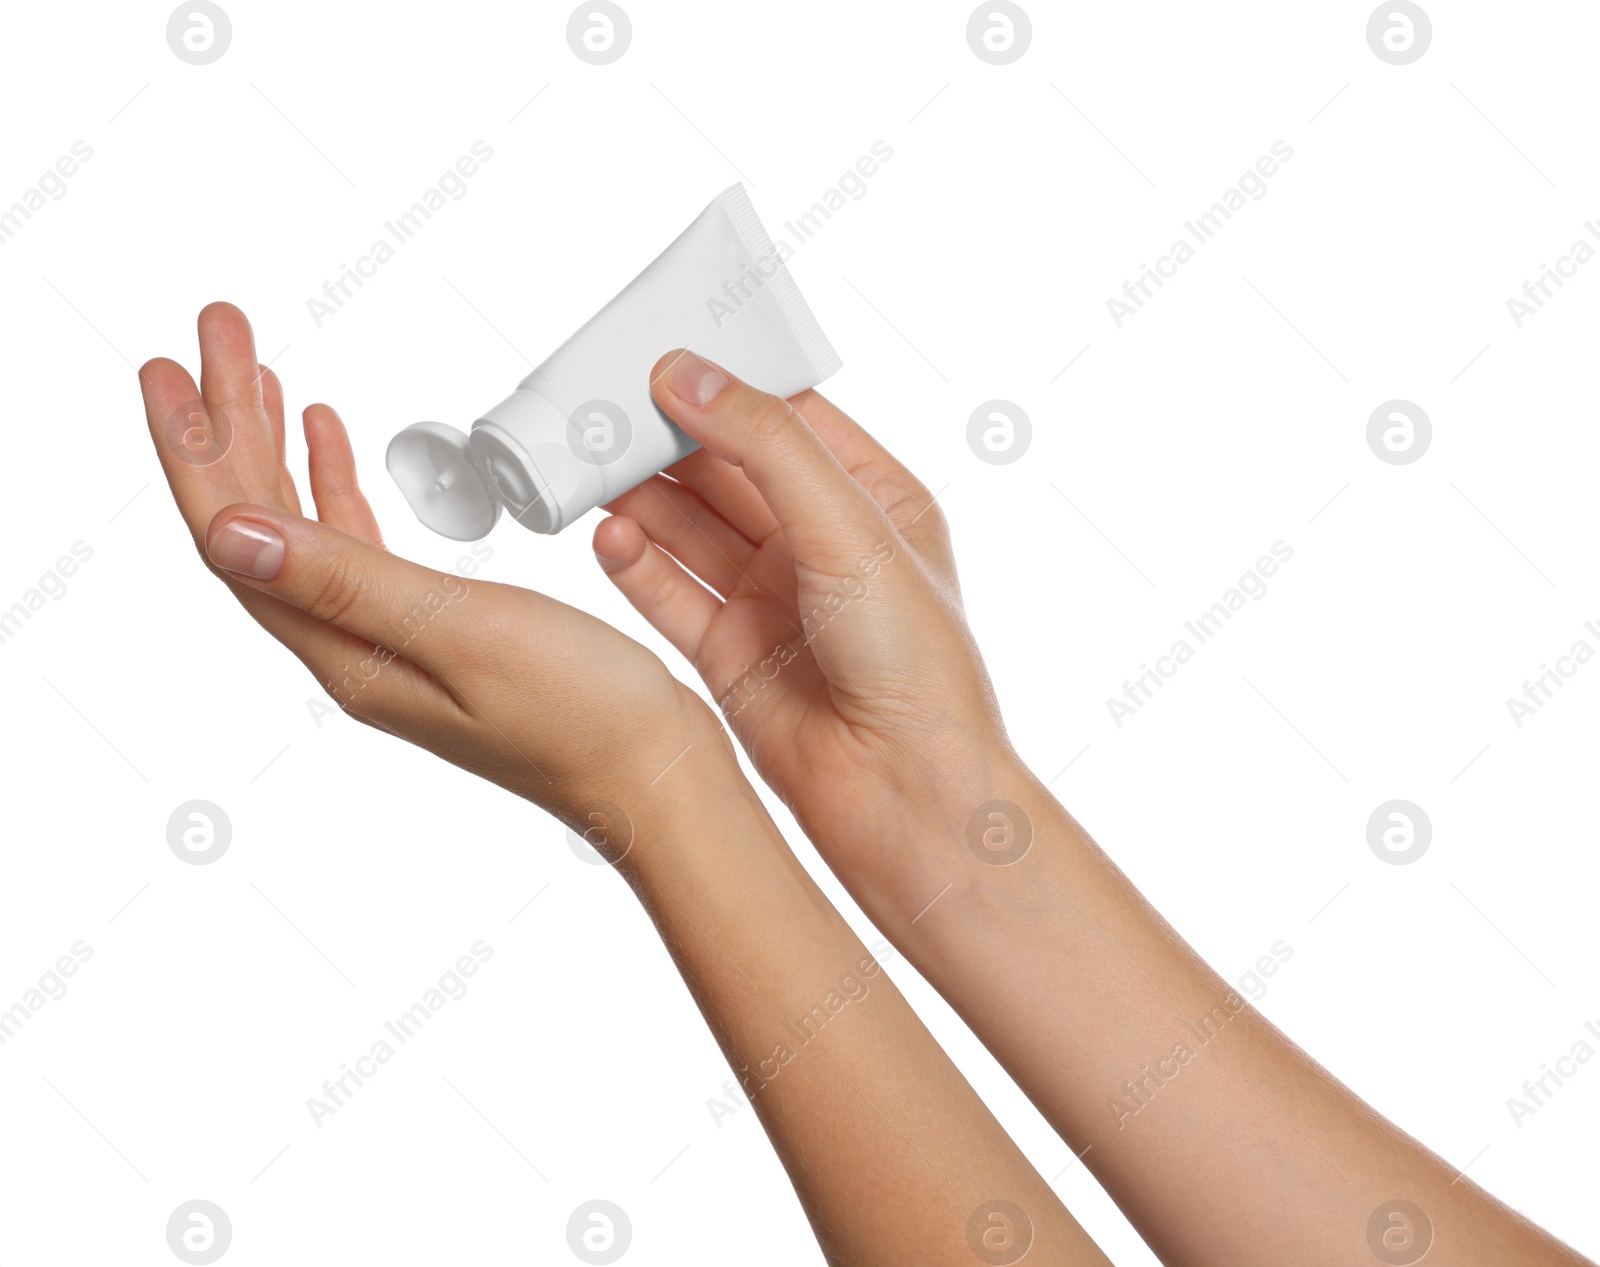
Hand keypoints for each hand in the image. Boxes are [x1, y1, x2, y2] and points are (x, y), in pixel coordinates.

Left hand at [139, 305, 719, 825]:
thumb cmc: (582, 717)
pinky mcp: (433, 630)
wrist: (653, 774)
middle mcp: (352, 646)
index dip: (197, 446)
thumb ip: (347, 581)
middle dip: (230, 419)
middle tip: (218, 328)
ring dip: (275, 443)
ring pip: (303, 526)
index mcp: (346, 650)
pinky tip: (332, 440)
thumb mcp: (463, 632)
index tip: (168, 364)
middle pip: (259, 521)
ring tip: (260, 369)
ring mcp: (390, 639)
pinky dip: (335, 482)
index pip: (238, 535)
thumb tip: (227, 533)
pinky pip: (356, 542)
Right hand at [592, 350, 1009, 906]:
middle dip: (665, 440)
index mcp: (871, 500)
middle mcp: (818, 545)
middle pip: (724, 470)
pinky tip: (604, 535)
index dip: (723, 386)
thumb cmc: (914, 662)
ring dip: (638, 496)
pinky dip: (633, 564)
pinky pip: (668, 593)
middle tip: (600, 408)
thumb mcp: (847, 528)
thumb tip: (685, 373)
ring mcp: (771, 599)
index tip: (657, 355)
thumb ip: (764, 445)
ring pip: (688, 529)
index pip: (786, 419)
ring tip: (583, 462)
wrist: (904, 794)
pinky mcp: (729, 653)